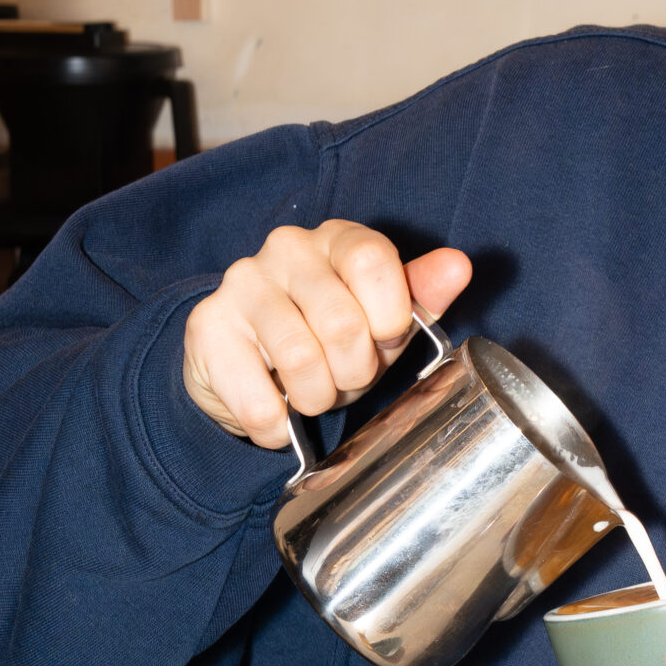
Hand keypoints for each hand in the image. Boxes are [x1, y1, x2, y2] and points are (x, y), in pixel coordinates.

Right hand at [182, 222, 472, 450]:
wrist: (247, 369)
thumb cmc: (330, 338)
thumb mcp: (384, 319)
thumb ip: (421, 294)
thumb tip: (459, 265)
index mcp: (339, 239)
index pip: (373, 261)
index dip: (389, 317)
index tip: (385, 339)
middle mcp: (286, 249)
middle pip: (342, 321)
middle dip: (355, 371)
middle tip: (345, 376)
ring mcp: (241, 284)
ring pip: (301, 361)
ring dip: (316, 398)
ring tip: (312, 393)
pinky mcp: (207, 327)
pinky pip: (258, 400)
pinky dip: (276, 426)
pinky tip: (277, 416)